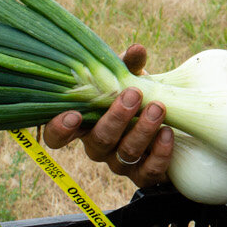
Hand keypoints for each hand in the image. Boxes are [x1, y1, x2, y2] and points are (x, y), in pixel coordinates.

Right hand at [43, 44, 174, 189]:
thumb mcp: (129, 79)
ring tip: (158, 108)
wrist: (169, 123)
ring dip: (143, 130)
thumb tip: (136, 50)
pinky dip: (160, 153)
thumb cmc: (138, 98)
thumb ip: (127, 66)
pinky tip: (168, 133)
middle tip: (133, 95)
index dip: (59, 130)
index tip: (73, 114)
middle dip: (115, 118)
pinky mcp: (145, 176)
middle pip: (99, 141)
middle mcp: (99, 147)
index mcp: (85, 125)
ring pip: (126, 154)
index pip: (57, 137)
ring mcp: (121, 164)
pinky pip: (149, 172)